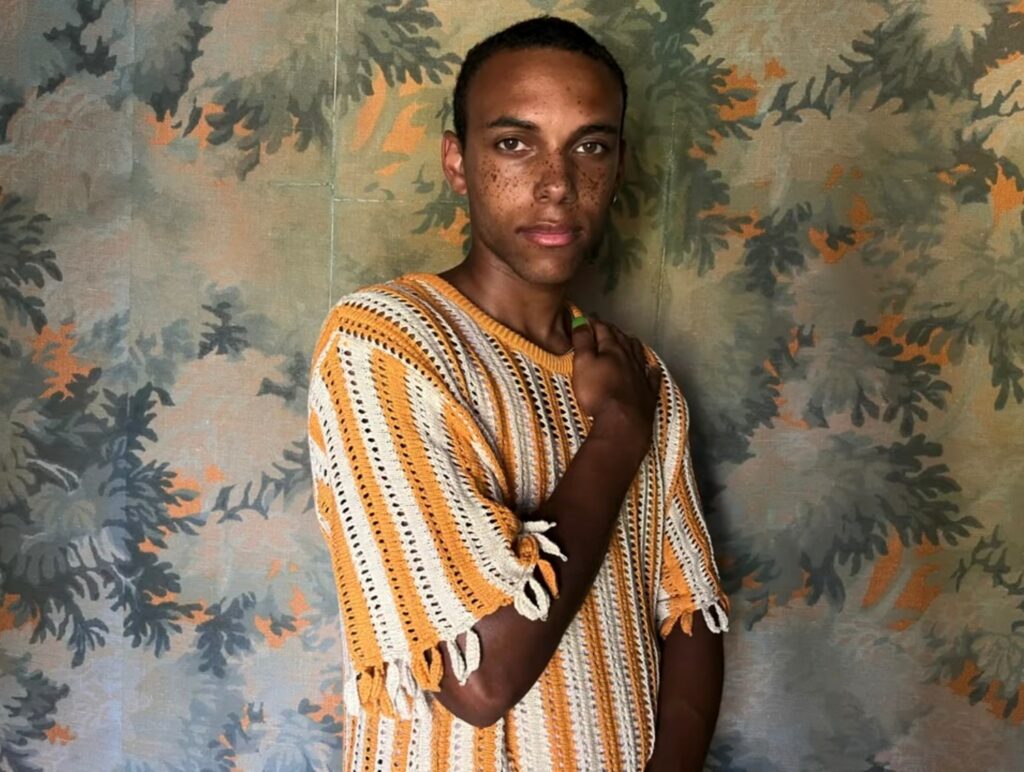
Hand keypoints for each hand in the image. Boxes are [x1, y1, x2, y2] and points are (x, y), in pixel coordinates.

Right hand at [571, 314, 661, 446]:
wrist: (622, 421)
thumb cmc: (598, 392)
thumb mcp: (583, 364)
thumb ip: (582, 341)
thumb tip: (581, 320)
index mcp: (612, 349)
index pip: (603, 330)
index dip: (594, 323)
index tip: (586, 318)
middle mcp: (629, 358)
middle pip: (621, 339)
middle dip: (612, 331)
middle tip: (604, 326)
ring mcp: (641, 375)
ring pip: (637, 353)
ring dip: (631, 344)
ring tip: (628, 338)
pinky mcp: (648, 393)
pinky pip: (651, 377)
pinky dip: (651, 370)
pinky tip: (652, 367)